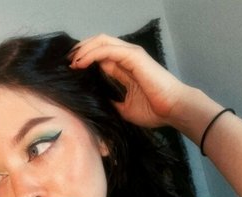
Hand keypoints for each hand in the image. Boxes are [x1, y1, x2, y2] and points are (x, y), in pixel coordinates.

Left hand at [69, 34, 187, 127]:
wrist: (174, 110)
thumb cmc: (155, 111)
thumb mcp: (125, 109)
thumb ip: (112, 102)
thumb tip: (98, 104)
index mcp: (126, 68)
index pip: (102, 56)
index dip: (85, 60)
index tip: (72, 70)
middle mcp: (128, 58)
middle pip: (99, 44)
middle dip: (81, 50)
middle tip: (68, 62)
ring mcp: (131, 55)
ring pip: (101, 42)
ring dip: (84, 50)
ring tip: (71, 61)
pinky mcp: (133, 57)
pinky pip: (107, 50)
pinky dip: (92, 54)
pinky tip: (81, 63)